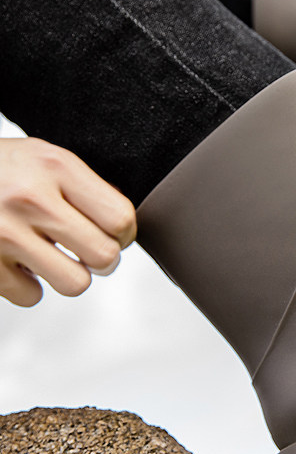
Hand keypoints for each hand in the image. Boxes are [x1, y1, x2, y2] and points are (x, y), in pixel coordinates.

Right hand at [0, 138, 135, 306]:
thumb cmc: (3, 167)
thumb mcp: (46, 158)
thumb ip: (85, 187)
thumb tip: (125, 227)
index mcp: (56, 166)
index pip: (120, 218)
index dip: (125, 233)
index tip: (116, 234)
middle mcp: (31, 198)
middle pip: (104, 256)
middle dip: (104, 259)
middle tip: (90, 251)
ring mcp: (2, 232)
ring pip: (74, 283)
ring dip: (71, 275)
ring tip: (57, 258)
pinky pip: (30, 296)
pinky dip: (29, 285)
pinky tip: (19, 262)